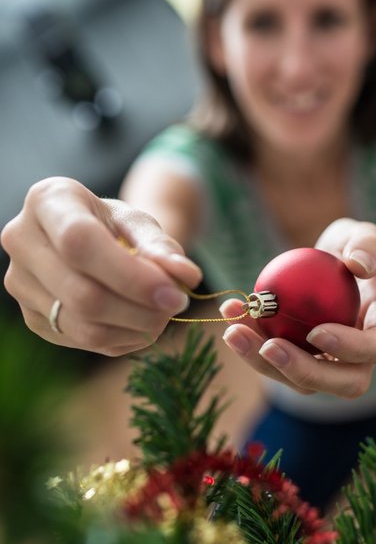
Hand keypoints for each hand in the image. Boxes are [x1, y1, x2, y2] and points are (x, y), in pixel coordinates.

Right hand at [1, 177, 201, 354]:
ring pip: (83, 327)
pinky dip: (122, 339)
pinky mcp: (32, 318)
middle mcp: (21, 241)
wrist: (84, 239)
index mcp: (47, 201)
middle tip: (176, 305)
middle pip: (82, 294)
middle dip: (140, 310)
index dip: (130, 276)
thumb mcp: (139, 223)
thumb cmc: (112, 225)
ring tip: (162, 314)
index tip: (173, 294)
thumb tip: (187, 276)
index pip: (80, 243)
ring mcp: (20, 284)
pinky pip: (83, 342)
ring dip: (135, 329)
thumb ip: (162, 246)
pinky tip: (139, 323)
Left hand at [220, 219, 375, 396]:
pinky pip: (278, 363)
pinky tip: (231, 313)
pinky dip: (252, 344)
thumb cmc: (357, 249)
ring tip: (234, 330)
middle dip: (304, 372)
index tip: (317, 331)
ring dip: (265, 364)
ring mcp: (332, 365)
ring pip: (304, 382)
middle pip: (346, 383)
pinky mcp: (302, 362)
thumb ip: (369, 244)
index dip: (353, 348)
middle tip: (268, 346)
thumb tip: (357, 264)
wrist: (341, 267)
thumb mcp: (367, 234)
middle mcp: (364, 358)